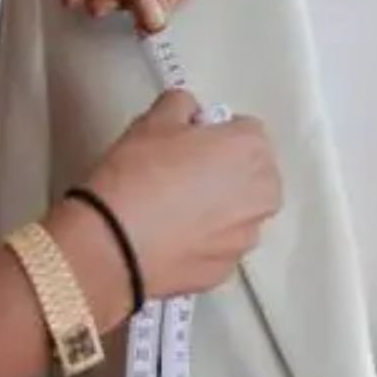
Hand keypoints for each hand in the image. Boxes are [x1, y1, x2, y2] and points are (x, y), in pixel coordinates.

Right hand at [80, 90, 281, 298]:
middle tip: (186, 176)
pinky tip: (172, 239)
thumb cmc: (139, 171)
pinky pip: (220, 247)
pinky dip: (204, 242)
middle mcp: (262, 194)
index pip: (247, 131)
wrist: (114, 243)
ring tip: (177, 212)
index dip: (218, 134)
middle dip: (229, 172)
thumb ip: (181, 105)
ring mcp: (247, 237)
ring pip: (240, 214)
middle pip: (254, 175)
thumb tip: (188, 111)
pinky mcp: (227, 271)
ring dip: (221, 209)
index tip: (190, 143)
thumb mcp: (153, 120)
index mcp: (251, 150)